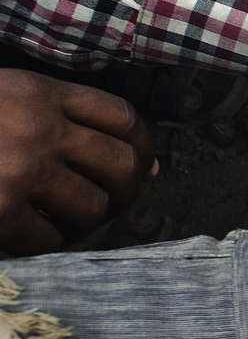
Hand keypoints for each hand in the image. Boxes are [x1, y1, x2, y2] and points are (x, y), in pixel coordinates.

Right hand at [0, 70, 153, 251]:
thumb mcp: (2, 94)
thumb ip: (57, 113)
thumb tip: (140, 163)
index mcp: (40, 93)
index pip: (122, 117)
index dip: (142, 147)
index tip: (142, 167)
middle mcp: (39, 128)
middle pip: (121, 165)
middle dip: (124, 192)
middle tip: (107, 204)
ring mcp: (21, 169)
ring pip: (94, 207)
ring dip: (85, 222)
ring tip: (64, 220)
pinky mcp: (0, 210)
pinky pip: (50, 240)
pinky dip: (47, 244)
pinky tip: (34, 235)